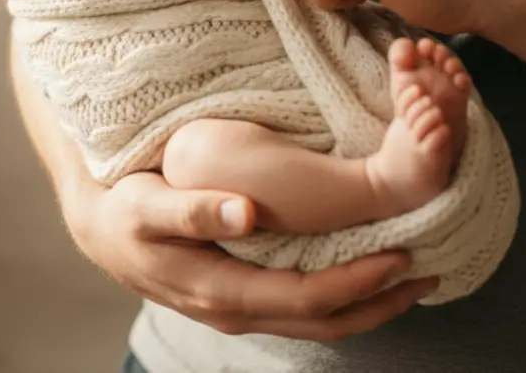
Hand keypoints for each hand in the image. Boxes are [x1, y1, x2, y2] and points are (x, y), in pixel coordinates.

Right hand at [64, 171, 437, 340]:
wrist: (96, 230)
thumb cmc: (121, 211)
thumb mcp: (147, 204)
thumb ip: (193, 207)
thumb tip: (247, 212)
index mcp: (221, 291)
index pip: (307, 298)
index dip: (358, 283)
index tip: (400, 255)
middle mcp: (235, 311)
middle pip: (324, 321)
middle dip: (380, 301)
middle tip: (429, 271)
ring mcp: (238, 310)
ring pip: (316, 321)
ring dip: (366, 303)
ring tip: (410, 278)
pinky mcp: (239, 298)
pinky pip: (300, 307)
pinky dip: (340, 296)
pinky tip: (360, 273)